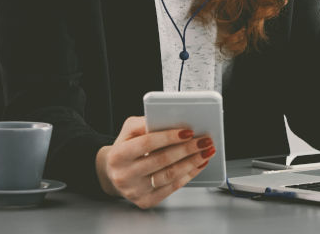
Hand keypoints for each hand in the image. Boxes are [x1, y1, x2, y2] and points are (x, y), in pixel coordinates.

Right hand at [95, 116, 214, 208]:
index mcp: (118, 155)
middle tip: (204, 141)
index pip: (147, 144)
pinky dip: (188, 175)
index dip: (169, 137)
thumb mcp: (128, 130)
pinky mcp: (145, 201)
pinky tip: (198, 165)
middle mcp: (124, 175)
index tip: (188, 132)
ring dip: (192, 163)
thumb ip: (145, 122)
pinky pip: (171, 188)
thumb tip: (169, 119)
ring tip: (205, 152)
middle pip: (161, 160)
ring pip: (169, 176)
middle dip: (187, 149)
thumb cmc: (125, 147)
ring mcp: (135, 191)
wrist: (113, 172)